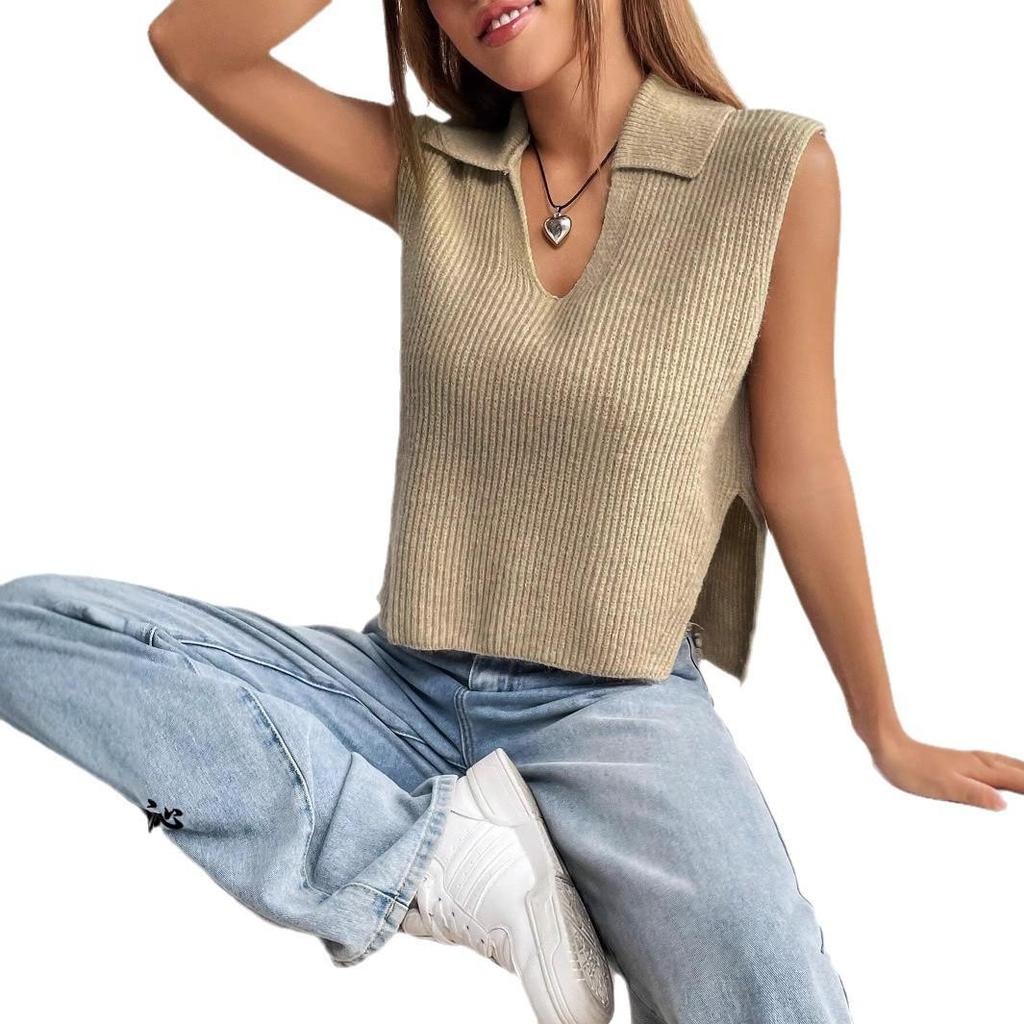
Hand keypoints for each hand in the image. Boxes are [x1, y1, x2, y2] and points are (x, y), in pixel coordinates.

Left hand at [870, 732, 1023, 810]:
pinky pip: (1001, 764)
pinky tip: (1012, 771)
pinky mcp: (965, 761)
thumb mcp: (943, 787)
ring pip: (1014, 765)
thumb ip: (974, 795)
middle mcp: (984, 763)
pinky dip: (1017, 768)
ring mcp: (975, 760)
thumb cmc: (913, 770)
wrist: (889, 747)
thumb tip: (1003, 804)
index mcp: (983, 771)